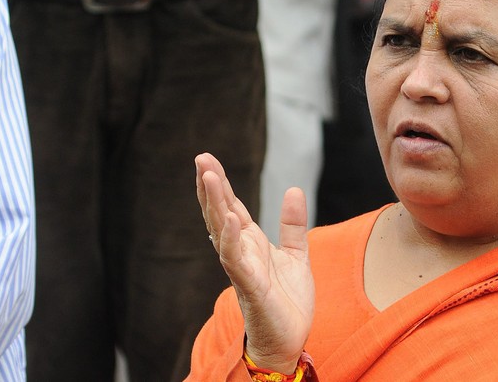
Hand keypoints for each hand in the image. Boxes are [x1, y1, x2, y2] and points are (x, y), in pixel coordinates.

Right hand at [196, 152, 313, 373]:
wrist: (290, 339)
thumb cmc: (287, 300)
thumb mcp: (296, 254)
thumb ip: (292, 224)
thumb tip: (294, 189)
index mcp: (251, 243)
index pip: (231, 207)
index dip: (221, 184)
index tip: (207, 159)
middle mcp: (241, 252)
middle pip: (221, 214)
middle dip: (211, 187)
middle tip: (201, 158)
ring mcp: (242, 269)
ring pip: (223, 232)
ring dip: (216, 205)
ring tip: (210, 178)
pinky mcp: (250, 286)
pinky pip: (237, 260)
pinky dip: (233, 239)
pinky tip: (232, 219)